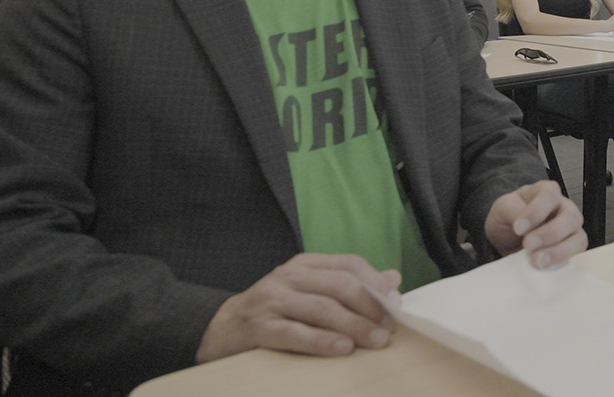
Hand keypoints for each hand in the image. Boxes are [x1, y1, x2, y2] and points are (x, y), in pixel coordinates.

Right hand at [195, 253, 399, 364]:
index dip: (375, 283)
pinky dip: (321, 341)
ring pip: (321, 308)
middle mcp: (288, 277)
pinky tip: (341, 349)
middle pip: (339, 285)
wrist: (218, 330)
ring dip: (353, 326)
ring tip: (375, 341)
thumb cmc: (273, 312)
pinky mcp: (258, 328)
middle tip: (389, 329)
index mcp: (304, 265)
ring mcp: (271, 301)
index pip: (348, 265)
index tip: (395, 304)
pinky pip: (294, 334)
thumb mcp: (308, 291)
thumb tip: (393, 279)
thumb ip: (347, 284)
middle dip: (369, 307)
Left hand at [484, 180, 586, 267]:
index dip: (536, 211)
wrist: (506, 237)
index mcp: (547, 192)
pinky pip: (575, 257)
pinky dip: (560, 263)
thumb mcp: (503, 208)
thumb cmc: (508, 216)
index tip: (518, 228)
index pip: (550, 195)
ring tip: (536, 261)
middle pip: (571, 216)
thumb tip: (525, 227)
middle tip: (528, 245)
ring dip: (558, 251)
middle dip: (550, 233)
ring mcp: (570, 230)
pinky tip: (544, 267)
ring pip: (578, 238)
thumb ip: (513, 212)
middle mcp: (564, 209)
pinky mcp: (570, 250)